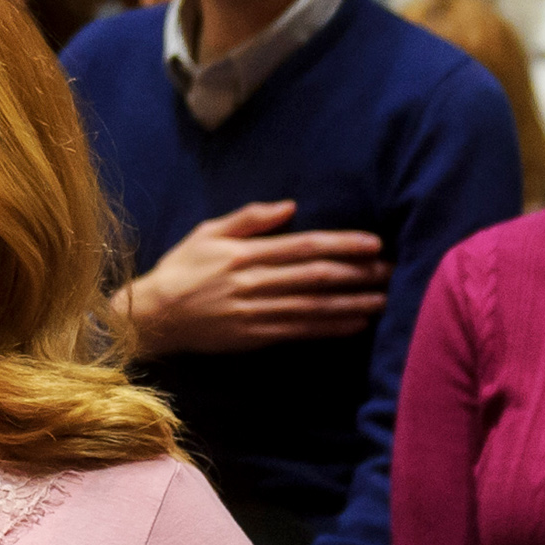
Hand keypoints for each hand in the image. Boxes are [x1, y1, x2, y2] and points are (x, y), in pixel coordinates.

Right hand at [123, 201, 389, 355]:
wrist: (154, 317)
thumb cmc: (182, 269)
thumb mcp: (208, 233)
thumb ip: (249, 219)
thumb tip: (290, 206)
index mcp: (244, 254)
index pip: (303, 247)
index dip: (341, 244)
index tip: (373, 243)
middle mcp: (253, 283)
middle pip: (315, 277)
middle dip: (357, 273)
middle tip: (391, 270)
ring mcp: (255, 314)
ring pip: (313, 308)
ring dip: (352, 303)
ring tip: (384, 299)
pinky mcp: (255, 338)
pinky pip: (300, 332)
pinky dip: (330, 328)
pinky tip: (354, 324)